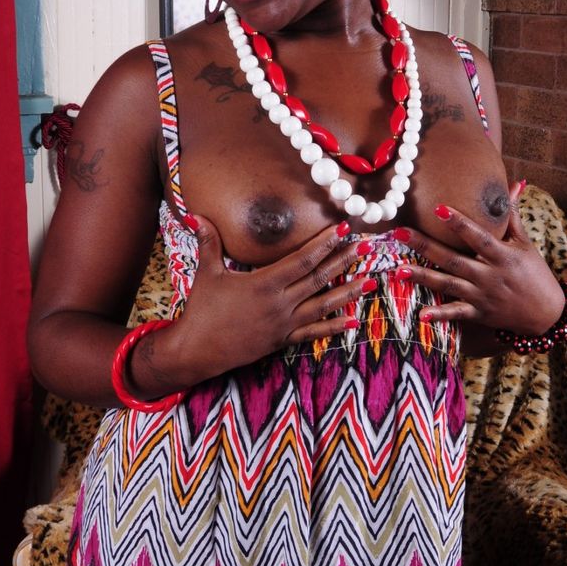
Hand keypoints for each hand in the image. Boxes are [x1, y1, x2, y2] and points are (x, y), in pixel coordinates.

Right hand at [130, 216, 373, 394]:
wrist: (197, 351)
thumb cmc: (202, 311)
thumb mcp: (206, 274)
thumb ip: (208, 243)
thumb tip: (195, 215)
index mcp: (264, 284)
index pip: (302, 259)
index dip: (325, 243)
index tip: (343, 228)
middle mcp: (280, 304)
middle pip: (319, 279)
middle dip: (345, 261)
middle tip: (368, 246)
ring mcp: (284, 324)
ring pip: (323, 306)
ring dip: (348, 292)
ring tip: (371, 281)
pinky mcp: (282, 340)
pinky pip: (313, 332)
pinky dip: (334, 327)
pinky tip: (353, 320)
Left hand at [394, 187, 565, 337]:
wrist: (546, 313)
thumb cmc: (535, 273)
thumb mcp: (525, 243)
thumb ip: (513, 216)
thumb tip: (514, 184)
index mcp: (502, 256)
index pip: (478, 237)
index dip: (459, 223)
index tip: (438, 208)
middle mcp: (490, 276)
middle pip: (453, 259)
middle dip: (425, 246)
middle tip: (399, 232)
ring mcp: (482, 296)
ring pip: (449, 284)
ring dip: (423, 277)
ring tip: (398, 270)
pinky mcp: (479, 314)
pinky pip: (457, 314)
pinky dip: (440, 315)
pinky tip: (421, 314)